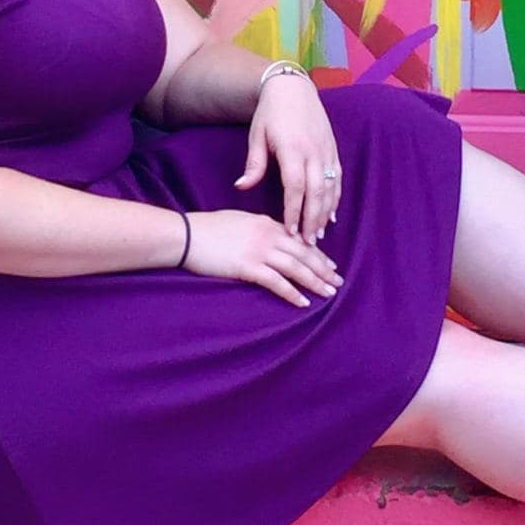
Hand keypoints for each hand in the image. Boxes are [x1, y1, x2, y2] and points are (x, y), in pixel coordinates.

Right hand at [183, 210, 340, 309]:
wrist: (186, 235)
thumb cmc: (208, 229)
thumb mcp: (239, 221)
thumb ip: (258, 228)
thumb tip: (270, 237)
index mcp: (266, 223)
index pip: (299, 240)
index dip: (317, 254)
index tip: (329, 265)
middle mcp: (268, 235)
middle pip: (303, 254)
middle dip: (323, 269)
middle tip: (338, 281)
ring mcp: (259, 251)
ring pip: (295, 268)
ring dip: (315, 281)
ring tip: (329, 293)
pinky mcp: (248, 267)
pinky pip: (277, 282)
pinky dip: (292, 293)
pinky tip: (303, 302)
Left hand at [236, 71, 342, 242]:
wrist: (293, 88)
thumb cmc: (270, 113)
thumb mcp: (256, 135)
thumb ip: (253, 164)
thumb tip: (241, 188)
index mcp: (292, 149)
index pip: (295, 187)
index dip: (294, 211)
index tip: (290, 231)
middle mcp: (313, 151)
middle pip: (316, 192)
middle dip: (313, 220)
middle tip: (308, 243)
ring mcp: (326, 151)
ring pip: (330, 188)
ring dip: (325, 213)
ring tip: (319, 235)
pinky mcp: (333, 149)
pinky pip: (338, 178)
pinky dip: (335, 197)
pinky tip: (331, 214)